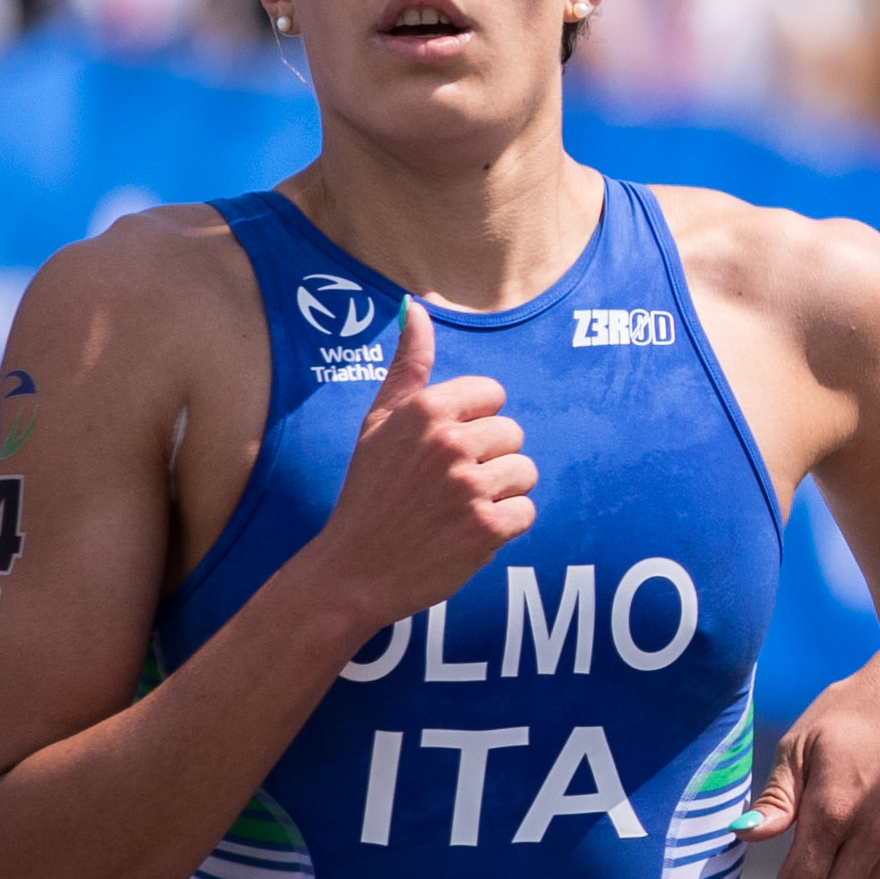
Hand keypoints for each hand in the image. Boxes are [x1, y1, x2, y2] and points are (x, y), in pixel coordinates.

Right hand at [308, 304, 537, 627]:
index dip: (475, 424)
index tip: (445, 450)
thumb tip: (417, 307)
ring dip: (500, 494)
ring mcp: (469, 486)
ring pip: (525, 473)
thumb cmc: (369, 494)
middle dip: (490, 460)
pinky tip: (466, 534)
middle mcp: (449, 442)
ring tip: (457, 510)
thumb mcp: (378, 423)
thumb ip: (407, 365)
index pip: (493, 395)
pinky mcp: (486, 528)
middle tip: (448, 487)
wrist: (353, 571)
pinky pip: (526, 513)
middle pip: (514, 435)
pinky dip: (504, 527)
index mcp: (425, 410)